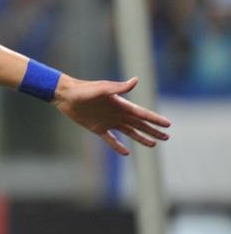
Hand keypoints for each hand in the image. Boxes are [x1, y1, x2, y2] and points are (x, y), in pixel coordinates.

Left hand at [53, 76, 170, 154]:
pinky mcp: (97, 128)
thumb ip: (119, 87)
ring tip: (153, 145)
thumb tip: (136, 81)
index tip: (168, 124)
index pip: (142, 114)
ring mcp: (108, 121)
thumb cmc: (84, 90)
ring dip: (141, 138)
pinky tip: (126, 152)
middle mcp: (117, 113)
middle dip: (153, 131)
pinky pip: (110, 139)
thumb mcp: (102, 88)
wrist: (66, 95)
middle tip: (166, 137)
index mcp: (121, 104)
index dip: (155, 119)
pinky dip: (118, 146)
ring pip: (129, 132)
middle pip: (139, 124)